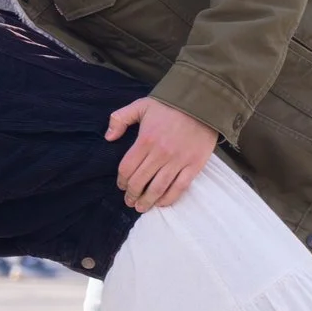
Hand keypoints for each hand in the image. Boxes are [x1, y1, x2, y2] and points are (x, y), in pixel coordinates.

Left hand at [104, 97, 217, 211]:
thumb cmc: (170, 105)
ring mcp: (178, 161)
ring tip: (141, 207)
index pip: (127, 168)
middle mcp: (160, 153)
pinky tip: (160, 203)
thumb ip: (120, 119)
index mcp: (146, 140)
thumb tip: (108, 137)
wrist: (203, 103)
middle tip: (129, 201)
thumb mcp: (141, 105)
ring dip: (147, 201)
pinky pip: (179, 187)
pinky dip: (168, 199)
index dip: (121, 181)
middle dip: (131, 194)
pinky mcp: (194, 166)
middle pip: (140, 181)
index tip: (121, 186)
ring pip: (158, 188)